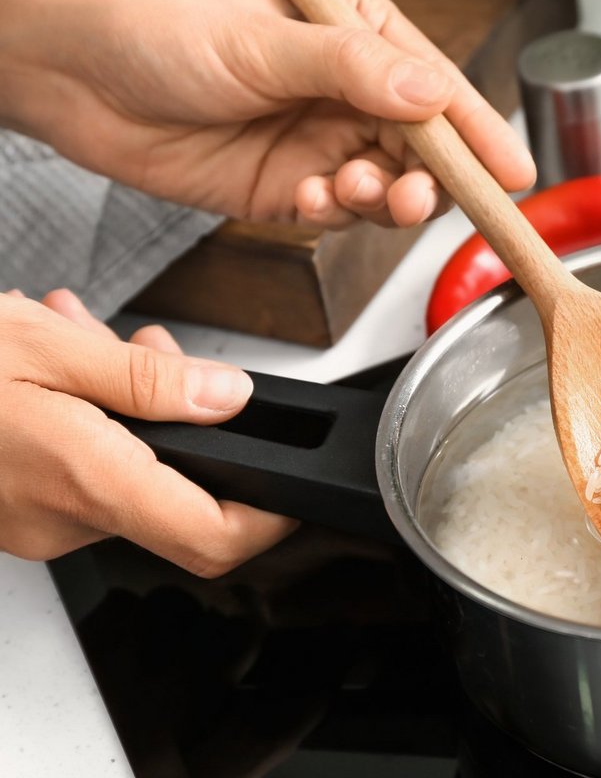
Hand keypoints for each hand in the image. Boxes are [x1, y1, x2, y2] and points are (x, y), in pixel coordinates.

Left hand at [0, 0, 533, 227]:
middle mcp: (344, 90)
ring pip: (384, 187)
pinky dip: (336, 214)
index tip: (513, 174)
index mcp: (356, 34)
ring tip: (355, 189)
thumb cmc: (154, 16)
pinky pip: (334, 213)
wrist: (64, 67)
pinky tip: (316, 197)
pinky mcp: (283, 187)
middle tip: (416, 193)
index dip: (480, 133)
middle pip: (421, 147)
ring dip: (381, 198)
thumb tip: (429, 98)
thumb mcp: (266, 38)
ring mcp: (315, 140)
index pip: (437, 87)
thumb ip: (354, 70)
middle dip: (430, 177)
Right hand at [0, 289, 295, 575]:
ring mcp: (36, 520)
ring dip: (127, 403)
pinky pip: (83, 470)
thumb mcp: (45, 348)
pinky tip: (65, 368)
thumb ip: (148, 379)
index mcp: (82, 482)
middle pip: (175, 487)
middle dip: (182, 413)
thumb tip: (229, 397)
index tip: (292, 487)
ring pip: (127, 470)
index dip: (269, 517)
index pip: (212, 538)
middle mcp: (61, 520)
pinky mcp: (18, 506)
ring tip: (90, 342)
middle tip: (148, 348)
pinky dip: (89, 419)